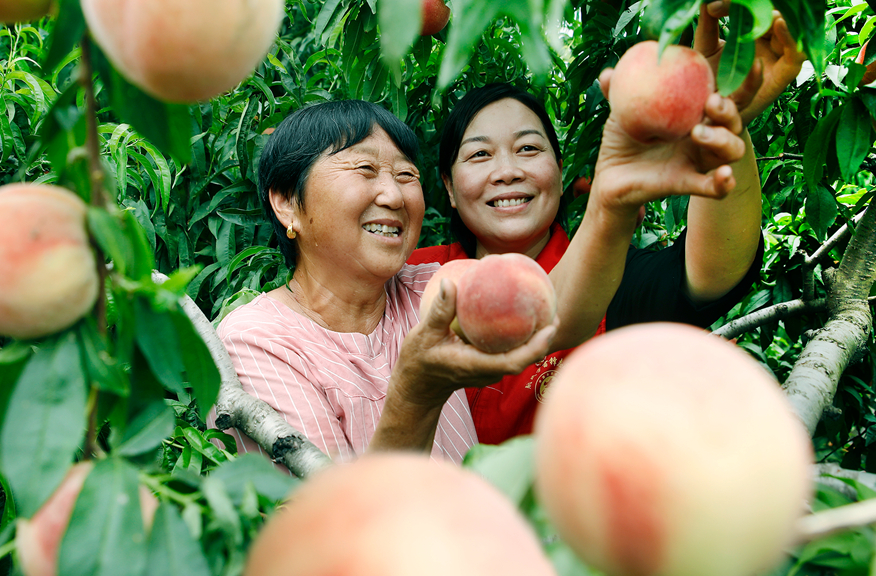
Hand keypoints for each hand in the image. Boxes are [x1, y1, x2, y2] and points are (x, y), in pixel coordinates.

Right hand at [391, 279, 557, 408]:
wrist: (416, 387)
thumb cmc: (418, 361)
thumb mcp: (424, 334)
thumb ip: (439, 310)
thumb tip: (449, 283)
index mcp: (475, 365)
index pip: (513, 362)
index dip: (535, 347)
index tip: (550, 328)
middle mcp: (488, 372)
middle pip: (525, 359)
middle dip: (543, 339)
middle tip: (555, 311)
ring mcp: (489, 372)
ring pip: (520, 357)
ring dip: (535, 339)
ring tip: (545, 312)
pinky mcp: (488, 367)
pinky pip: (511, 354)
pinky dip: (521, 339)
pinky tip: (522, 318)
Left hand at [591, 70, 745, 221]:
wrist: (609, 176)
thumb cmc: (622, 138)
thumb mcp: (620, 113)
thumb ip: (617, 92)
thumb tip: (607, 74)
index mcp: (695, 113)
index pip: (728, 94)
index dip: (746, 81)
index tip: (753, 63)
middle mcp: (704, 136)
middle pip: (734, 121)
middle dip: (730, 109)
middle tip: (711, 102)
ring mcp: (698, 160)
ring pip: (731, 151)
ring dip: (723, 140)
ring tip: (698, 133)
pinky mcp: (688, 183)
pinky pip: (714, 188)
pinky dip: (722, 183)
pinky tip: (724, 177)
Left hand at [695, 1, 805, 124]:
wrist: (704, 119)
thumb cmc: (705, 84)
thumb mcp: (705, 50)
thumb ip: (708, 26)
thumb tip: (705, 1)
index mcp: (752, 32)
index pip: (753, 9)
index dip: (736, 4)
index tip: (713, 6)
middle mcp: (769, 42)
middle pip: (776, 15)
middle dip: (762, 6)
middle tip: (745, 1)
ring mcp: (779, 57)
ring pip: (791, 29)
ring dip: (781, 16)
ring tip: (768, 9)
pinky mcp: (785, 75)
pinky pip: (796, 55)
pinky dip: (792, 38)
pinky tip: (779, 24)